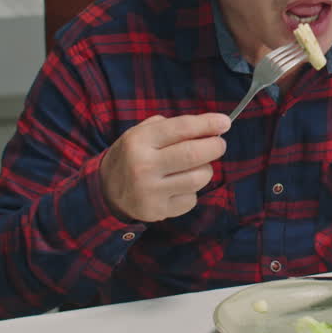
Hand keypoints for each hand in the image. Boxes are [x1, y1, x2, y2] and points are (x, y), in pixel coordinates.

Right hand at [99, 113, 229, 221]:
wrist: (106, 191)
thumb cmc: (133, 156)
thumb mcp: (141, 133)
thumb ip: (173, 126)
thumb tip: (212, 125)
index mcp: (139, 141)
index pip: (181, 128)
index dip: (207, 124)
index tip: (225, 122)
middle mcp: (143, 166)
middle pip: (193, 154)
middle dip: (214, 146)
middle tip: (219, 144)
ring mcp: (150, 191)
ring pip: (198, 178)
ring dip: (206, 170)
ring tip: (197, 166)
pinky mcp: (157, 211)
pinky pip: (191, 199)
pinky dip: (192, 191)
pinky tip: (180, 186)